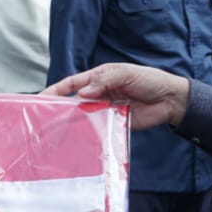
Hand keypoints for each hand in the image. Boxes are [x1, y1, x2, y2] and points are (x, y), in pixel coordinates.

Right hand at [43, 63, 189, 130]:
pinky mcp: (114, 123)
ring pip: (84, 115)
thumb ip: (104, 81)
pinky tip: (80, 138)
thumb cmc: (149, 80)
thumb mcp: (126, 73)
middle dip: (60, 108)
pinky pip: (98, 127)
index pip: (72, 84)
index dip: (56, 90)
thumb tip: (82, 93)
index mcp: (99, 78)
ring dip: (73, 121)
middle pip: (74, 101)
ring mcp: (105, 109)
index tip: (41, 98)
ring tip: (57, 130)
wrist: (170, 100)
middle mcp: (99, 94)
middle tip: (44, 118)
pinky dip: (89, 131)